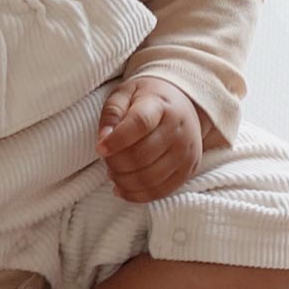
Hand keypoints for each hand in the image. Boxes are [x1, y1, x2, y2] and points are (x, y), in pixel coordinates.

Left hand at [96, 76, 203, 202]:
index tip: (100, 148)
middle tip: (106, 160)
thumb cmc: (149, 99)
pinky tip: (122, 188)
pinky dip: (137, 195)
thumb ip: (112, 112)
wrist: (185, 103)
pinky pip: (161, 191)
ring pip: (150, 178)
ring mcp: (186, 151)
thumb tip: (104, 139)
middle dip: (115, 163)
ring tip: (112, 173)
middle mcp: (178, 129)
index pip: (139, 124)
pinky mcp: (188, 169)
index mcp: (161, 105)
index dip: (117, 140)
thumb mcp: (126, 93)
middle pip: (142, 156)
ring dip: (124, 181)